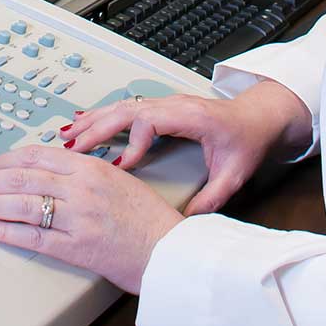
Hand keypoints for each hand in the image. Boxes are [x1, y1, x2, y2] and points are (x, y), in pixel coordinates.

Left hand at [0, 144, 182, 293]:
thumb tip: (54, 167)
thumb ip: (86, 172)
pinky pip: (31, 236)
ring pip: (21, 204)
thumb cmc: (150, 219)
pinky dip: (5, 231)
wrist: (169, 251)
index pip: (39, 155)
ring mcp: (77, 218)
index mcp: (92, 168)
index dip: (8, 159)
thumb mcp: (119, 179)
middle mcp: (82, 189)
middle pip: (23, 177)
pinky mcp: (75, 246)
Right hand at [59, 81, 310, 214]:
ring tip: (68, 137)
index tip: (123, 163)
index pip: (152, 121)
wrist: (258, 117)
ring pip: (122, 106)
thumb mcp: (235, 173)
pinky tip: (83, 124)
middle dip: (98, 128)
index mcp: (191, 116)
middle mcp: (174, 105)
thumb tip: (189, 222)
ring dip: (94, 120)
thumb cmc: (247, 140)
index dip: (134, 142)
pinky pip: (126, 108)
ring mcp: (165, 104)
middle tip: (73, 148)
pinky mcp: (160, 108)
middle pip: (128, 110)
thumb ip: (214, 197)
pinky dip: (102, 116)